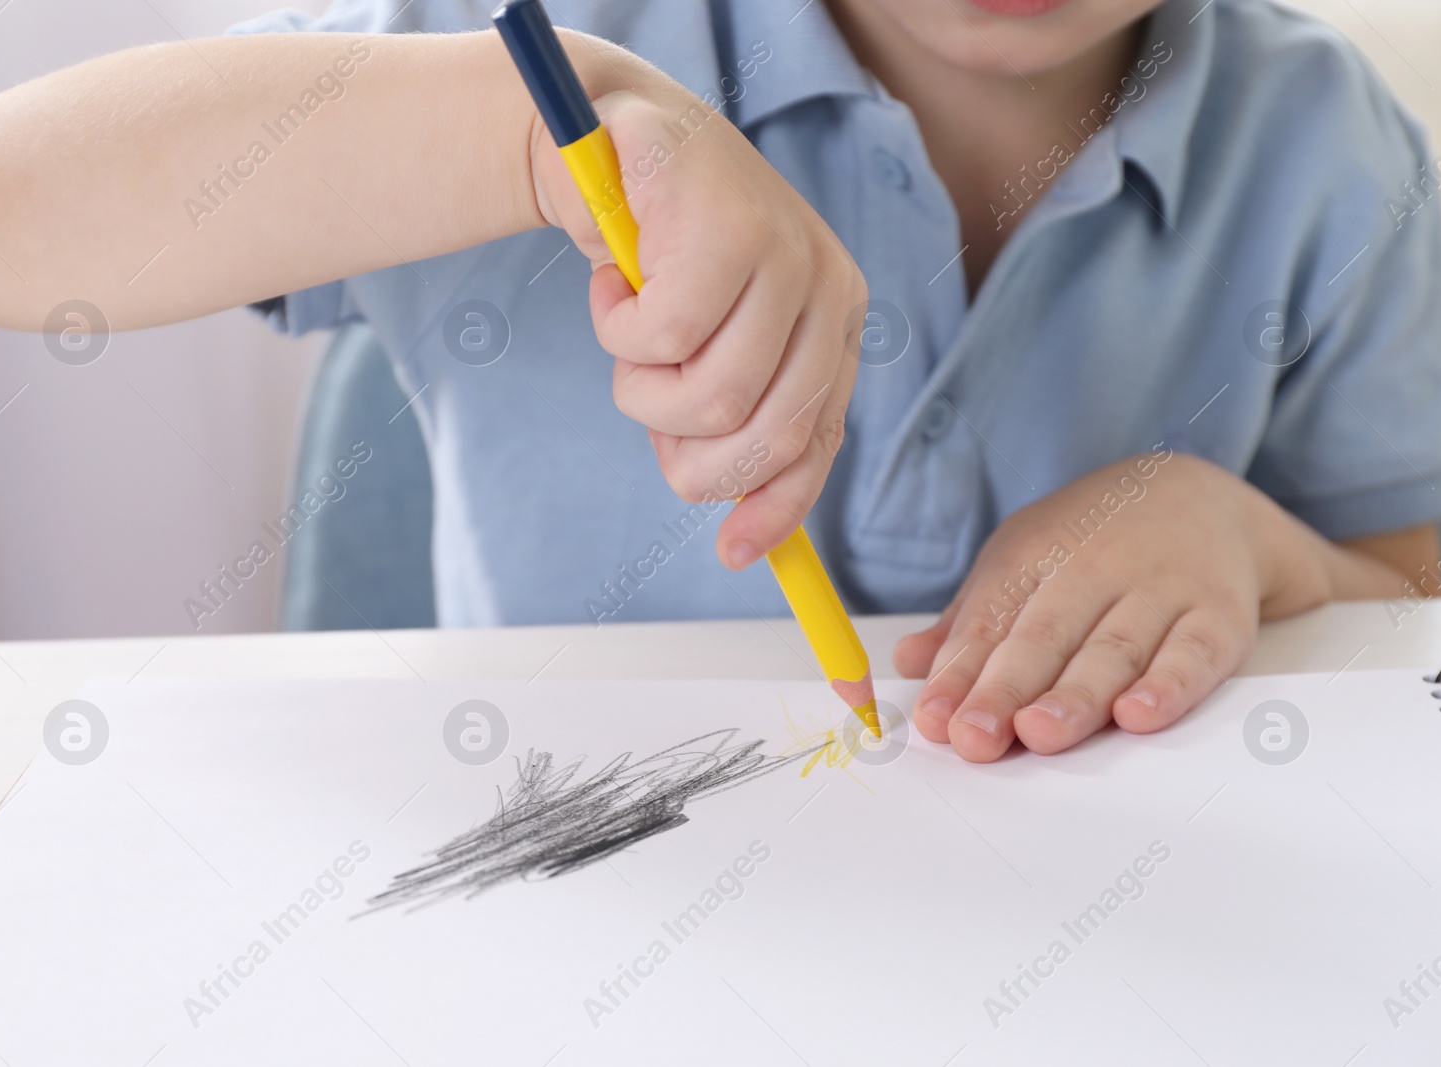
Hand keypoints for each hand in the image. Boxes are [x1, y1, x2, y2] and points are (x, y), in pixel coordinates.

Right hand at [529, 37, 866, 568]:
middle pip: (766, 437)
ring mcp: (787, 254)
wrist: (606, 143)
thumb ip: (733, 424)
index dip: (777, 507)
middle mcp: (828, 288)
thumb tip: (746, 544)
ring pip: (711, 399)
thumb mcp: (706, 348)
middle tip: (646, 396)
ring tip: (631, 334)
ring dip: (644, 389)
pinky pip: (662, 341)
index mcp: (835, 321)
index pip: (819, 442)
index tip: (734, 553)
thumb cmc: (656, 256)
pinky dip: (617, 331)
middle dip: (689, 453)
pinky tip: (615, 285)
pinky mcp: (730, 231)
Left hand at [894, 450, 1334, 761]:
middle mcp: (1096, 569)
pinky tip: (1138, 716)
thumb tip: (909, 663)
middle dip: (1006, 689)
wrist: (1203, 497)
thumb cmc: (1093, 542)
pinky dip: (1169, 685)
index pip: (992, 620)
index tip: (935, 720)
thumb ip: (971, 621)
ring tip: (1040, 733)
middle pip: (1046, 636)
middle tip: (975, 737)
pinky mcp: (1219, 615)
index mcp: (1037, 556)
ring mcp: (1160, 590)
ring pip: (1114, 649)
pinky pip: (1194, 653)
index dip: (960, 672)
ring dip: (1076, 696)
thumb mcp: (1022, 559)